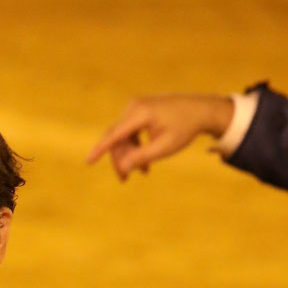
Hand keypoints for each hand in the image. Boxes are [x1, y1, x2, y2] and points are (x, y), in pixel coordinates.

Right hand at [85, 93, 234, 179]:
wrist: (200, 110)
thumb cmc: (184, 128)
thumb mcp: (165, 147)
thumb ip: (142, 157)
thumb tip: (122, 168)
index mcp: (141, 113)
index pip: (115, 134)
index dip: (100, 149)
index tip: (88, 161)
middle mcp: (134, 106)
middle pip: (117, 137)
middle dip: (120, 159)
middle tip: (125, 180)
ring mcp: (135, 106)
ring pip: (122, 136)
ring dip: (129, 154)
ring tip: (143, 172)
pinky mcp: (138, 109)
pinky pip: (129, 131)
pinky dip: (134, 146)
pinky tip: (144, 161)